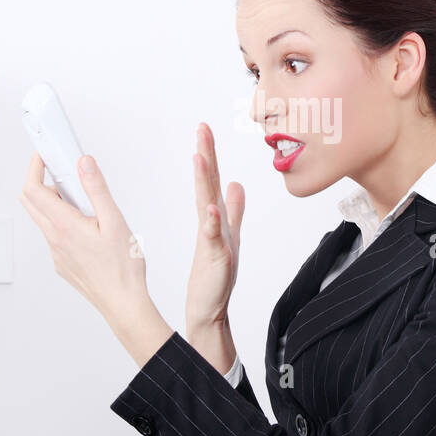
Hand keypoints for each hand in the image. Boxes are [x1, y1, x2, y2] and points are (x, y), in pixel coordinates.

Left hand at [20, 152, 169, 365]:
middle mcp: (54, 239)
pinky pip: (54, 235)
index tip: (43, 154)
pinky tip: (87, 225)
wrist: (123, 304)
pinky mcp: (62, 263)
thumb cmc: (122, 269)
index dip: (34, 167)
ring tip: (82, 198)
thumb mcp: (114, 221)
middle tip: (60, 170)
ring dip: (53, 201)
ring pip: (42, 219)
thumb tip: (84, 163)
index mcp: (63, 225)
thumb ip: (96, 189)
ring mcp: (56, 252)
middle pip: (30, 202)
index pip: (33, 189)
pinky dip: (61, 220)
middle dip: (39, 180)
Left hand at [185, 123, 243, 371]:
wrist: (211, 306)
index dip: (207, 153)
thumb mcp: (225, 235)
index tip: (202, 129)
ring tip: (200, 157)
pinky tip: (211, 207)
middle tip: (203, 128)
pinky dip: (213, 221)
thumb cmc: (216, 273)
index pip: (209, 179)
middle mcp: (217, 222)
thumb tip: (235, 184)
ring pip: (210, 203)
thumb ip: (234, 210)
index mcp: (214, 216)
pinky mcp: (216, 255)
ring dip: (206, 180)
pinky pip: (213, 235)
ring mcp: (217, 237)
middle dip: (208, 154)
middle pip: (210, 183)